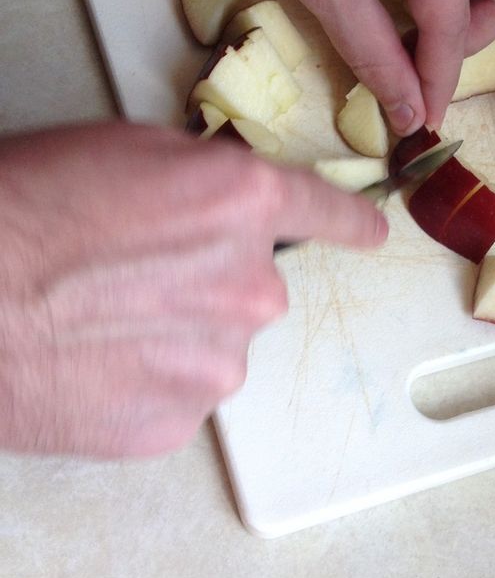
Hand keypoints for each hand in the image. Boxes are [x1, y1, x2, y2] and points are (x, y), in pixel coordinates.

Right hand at [0, 122, 385, 457]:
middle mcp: (251, 288)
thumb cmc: (25, 205)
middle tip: (126, 275)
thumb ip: (201, 178)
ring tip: (95, 321)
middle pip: (251, 286)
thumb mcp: (124, 152)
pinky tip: (91, 364)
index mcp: (243, 205)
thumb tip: (222, 204)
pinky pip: (176, 396)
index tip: (375, 235)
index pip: (324, 213)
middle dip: (206, 281)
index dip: (352, 223)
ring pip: (213, 346)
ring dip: (173, 335)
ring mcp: (216, 365)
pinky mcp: (174, 425)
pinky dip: (143, 383)